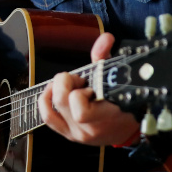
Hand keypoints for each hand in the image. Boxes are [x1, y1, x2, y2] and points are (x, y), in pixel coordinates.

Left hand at [37, 32, 138, 146]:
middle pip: (62, 102)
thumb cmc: (123, 102)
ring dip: (56, 91)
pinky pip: (47, 117)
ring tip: (68, 86)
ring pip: (52, 109)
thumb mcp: (117, 78)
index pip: (81, 108)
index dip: (79, 91)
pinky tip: (51, 90)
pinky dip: (44, 101)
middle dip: (66, 83)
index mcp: (106, 116)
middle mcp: (90, 128)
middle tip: (77, 80)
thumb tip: (106, 38)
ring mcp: (77, 134)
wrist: (127, 129)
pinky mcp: (67, 134)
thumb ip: (107, 57)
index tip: (89, 83)